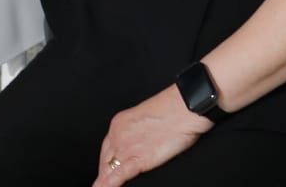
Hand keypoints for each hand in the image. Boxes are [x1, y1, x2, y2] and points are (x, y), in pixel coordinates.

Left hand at [91, 85, 210, 184]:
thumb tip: (141, 141)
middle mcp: (119, 134)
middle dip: (103, 173)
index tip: (105, 169)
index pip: (107, 147)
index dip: (105, 161)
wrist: (184, 108)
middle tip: (101, 183)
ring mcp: (127, 147)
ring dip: (104, 181)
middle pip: (105, 159)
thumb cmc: (173, 109)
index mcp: (120, 122)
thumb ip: (139, 131)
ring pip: (109, 169)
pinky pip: (119, 175)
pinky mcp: (138, 158)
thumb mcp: (146, 117)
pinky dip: (110, 184)